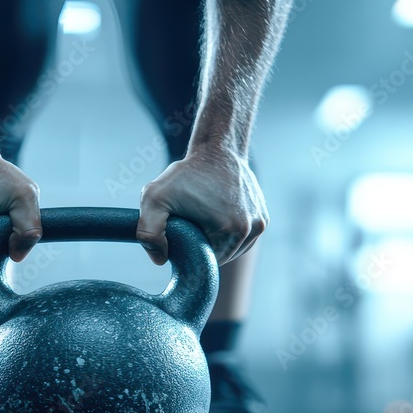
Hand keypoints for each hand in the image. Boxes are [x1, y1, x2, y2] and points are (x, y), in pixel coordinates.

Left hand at [137, 145, 267, 264]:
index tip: (181, 234)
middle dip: (204, 247)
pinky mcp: (263, 217)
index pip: (207, 263)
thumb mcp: (155, 198)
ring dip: (218, 242)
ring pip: (233, 250)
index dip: (190, 254)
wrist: (218, 148)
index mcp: (232, 231)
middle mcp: (252, 229)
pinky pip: (243, 239)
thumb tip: (160, 260)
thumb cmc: (186, 173)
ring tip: (204, 219)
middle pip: (222, 258)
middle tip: (190, 224)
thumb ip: (148, 232)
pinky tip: (216, 218)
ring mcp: (260, 224)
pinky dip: (229, 234)